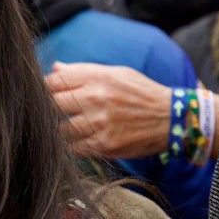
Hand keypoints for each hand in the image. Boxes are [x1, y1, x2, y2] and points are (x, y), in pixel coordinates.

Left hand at [45, 62, 171, 159]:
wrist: (171, 118)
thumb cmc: (141, 93)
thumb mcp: (116, 73)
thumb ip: (83, 71)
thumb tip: (55, 69)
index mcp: (97, 77)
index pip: (54, 81)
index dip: (46, 89)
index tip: (48, 94)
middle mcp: (96, 98)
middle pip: (52, 105)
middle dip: (51, 109)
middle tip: (59, 113)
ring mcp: (100, 123)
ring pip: (61, 129)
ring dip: (63, 130)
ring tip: (73, 128)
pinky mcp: (105, 144)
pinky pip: (74, 149)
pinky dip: (74, 146)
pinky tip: (83, 140)